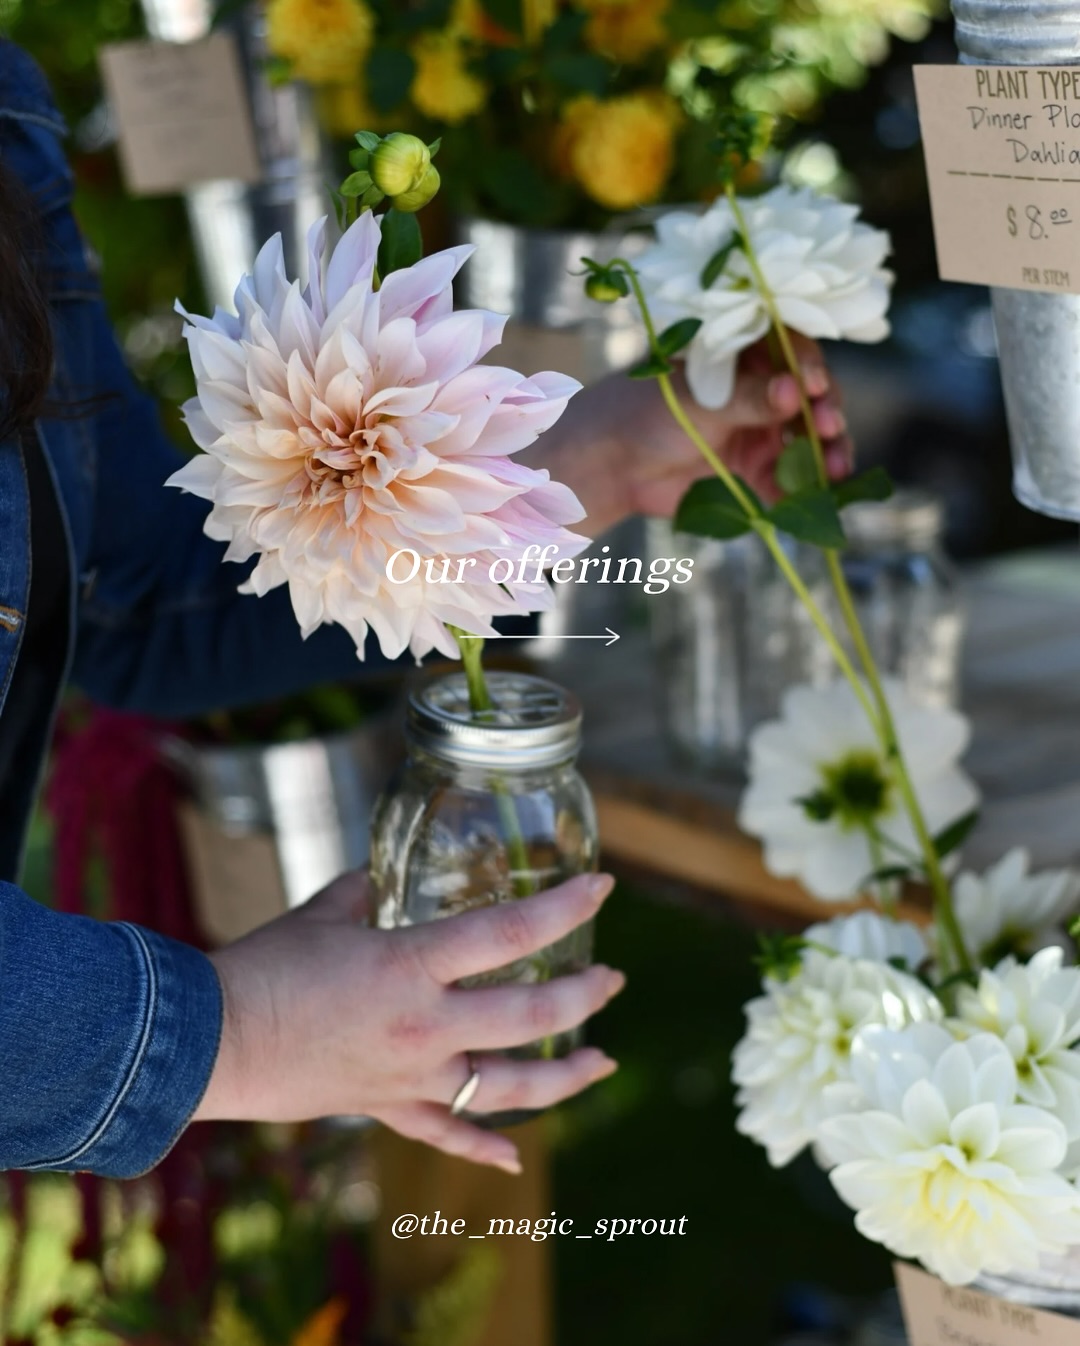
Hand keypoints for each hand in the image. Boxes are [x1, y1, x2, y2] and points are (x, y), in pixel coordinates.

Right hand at [192, 870, 622, 1173]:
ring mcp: (413, 1075)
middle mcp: (427, 1024)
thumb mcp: (324, 912)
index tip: (602, 888)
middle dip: (584, 994)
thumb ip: (364, 892)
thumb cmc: (264, 967)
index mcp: (412, 964)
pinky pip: (446, 1135)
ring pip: (509, 1088)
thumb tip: (378, 879)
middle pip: (531, 1015)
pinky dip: (484, 1149)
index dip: (564, 907)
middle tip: (612, 977)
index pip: (510, 932)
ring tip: (604, 1061)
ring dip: (565, 1078)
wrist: (210, 1042)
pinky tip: (517, 1162)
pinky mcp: (388, 1107)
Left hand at [533, 335, 851, 536]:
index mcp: (746, 356)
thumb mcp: (698, 399)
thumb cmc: (647, 412)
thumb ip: (747, 397)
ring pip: (810, 440)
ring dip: (828, 452)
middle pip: (812, 397)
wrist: (612, 465)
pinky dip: (808, 489)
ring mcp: (762, 433)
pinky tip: (821, 495)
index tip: (812, 384)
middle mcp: (761, 391)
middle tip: (827, 425)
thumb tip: (794, 390)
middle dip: (826, 411)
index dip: (810, 365)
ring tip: (835, 467)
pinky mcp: (756, 473)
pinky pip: (792, 480)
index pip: (792, 350)